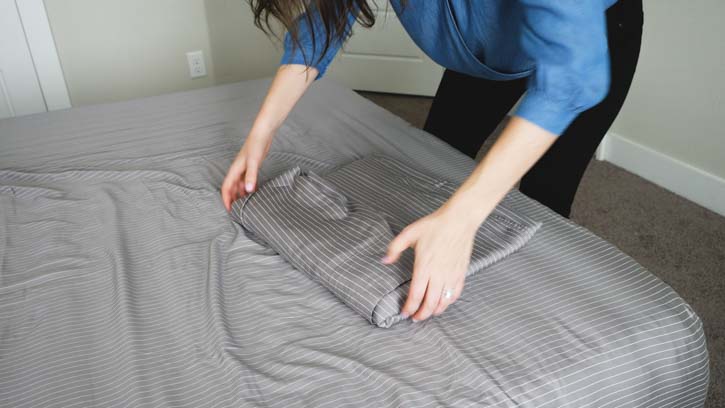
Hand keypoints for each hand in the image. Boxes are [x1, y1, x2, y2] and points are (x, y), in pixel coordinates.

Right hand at [221, 131, 272, 210]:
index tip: (228, 209)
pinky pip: (246, 180)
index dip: (226, 198)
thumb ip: (251, 176)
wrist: (263, 133)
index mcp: (235, 169)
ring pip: (239, 185)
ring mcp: (244, 168)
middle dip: (232, 199)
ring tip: (243, 205)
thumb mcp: (254, 162)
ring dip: (239, 194)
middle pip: (231, 187)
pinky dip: (247, 187)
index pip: (226, 187)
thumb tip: (247, 190)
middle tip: (235, 211)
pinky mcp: (252, 166)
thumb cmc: (256, 144)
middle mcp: (238, 170)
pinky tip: (252, 193)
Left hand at [383, 205, 480, 321]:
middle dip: (421, 314)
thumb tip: (385, 261)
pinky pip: (456, 293)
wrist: (459, 220)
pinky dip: (449, 302)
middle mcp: (439, 274)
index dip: (410, 307)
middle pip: (430, 302)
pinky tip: (443, 303)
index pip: (416, 294)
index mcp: (424, 266)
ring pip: (444, 301)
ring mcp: (451, 274)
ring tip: (428, 314)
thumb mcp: (410, 233)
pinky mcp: (461, 272)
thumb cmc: (434, 225)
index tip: (404, 313)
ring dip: (435, 311)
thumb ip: (394, 248)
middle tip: (415, 318)